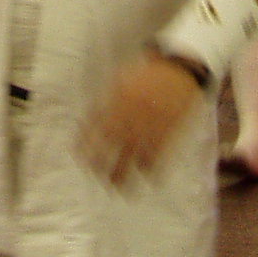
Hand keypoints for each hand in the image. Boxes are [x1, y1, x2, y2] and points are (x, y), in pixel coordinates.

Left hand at [78, 53, 202, 183]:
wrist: (179, 70)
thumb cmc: (149, 74)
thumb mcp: (122, 80)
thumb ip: (107, 99)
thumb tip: (89, 116)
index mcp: (118, 100)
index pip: (95, 125)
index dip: (85, 141)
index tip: (78, 154)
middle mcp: (131, 115)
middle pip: (111, 144)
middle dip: (100, 163)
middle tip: (95, 175)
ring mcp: (149, 125)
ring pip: (132, 156)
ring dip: (123, 173)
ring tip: (117, 187)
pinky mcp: (166, 132)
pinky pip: (156, 155)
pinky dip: (151, 169)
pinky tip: (148, 177)